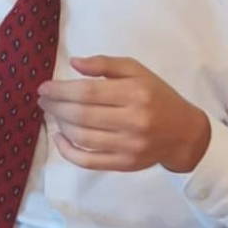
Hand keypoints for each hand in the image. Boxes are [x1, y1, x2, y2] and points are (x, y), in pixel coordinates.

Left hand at [38, 56, 210, 172]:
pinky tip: (59, 138)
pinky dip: (68, 151)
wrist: (184, 133)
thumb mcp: (137, 71)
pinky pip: (88, 161)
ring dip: (60, 125)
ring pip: (82, 138)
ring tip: (52, 114)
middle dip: (56, 107)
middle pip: (82, 115)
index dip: (61, 90)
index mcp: (134, 93)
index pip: (88, 92)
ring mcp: (128, 146)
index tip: (44, 87)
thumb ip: (105, 64)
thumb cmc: (157, 96)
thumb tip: (74, 62)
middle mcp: (132, 121)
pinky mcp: (125, 165)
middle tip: (43, 100)